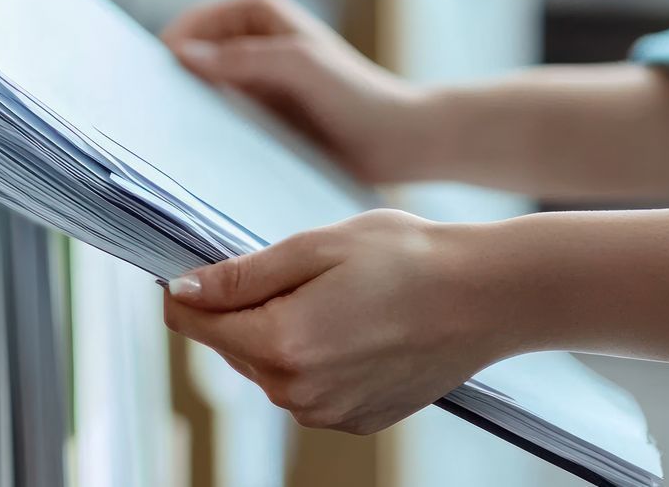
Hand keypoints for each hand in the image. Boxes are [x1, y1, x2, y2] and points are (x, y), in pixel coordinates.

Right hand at [161, 0, 432, 183]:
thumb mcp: (299, 66)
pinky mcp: (260, 112)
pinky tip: (190, 156)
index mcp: (257, 11)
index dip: (164, 52)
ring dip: (183, 110)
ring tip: (159, 141)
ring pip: (200, 89)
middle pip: (190, 56)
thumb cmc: (357, 96)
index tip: (141, 88)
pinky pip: (219, 116)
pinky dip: (203, 130)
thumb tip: (182, 55)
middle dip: (168, 83)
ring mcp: (253, 78)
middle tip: (141, 120)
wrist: (399, 141)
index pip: (191, 26)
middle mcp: (250, 38)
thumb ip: (242, 58)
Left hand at [162, 209, 514, 434]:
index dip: (190, 290)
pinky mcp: (353, 421)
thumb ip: (243, 275)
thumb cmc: (409, 260)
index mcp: (281, 343)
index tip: (210, 264)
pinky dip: (317, 358)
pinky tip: (357, 328)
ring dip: (282, 334)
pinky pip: (308, 388)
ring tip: (340, 297)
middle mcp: (297, 392)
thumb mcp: (317, 247)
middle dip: (247, 309)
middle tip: (305, 273)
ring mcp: (326, 414)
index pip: (193, 323)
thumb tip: (182, 290)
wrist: (487, 298)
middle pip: (230, 347)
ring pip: (268, 369)